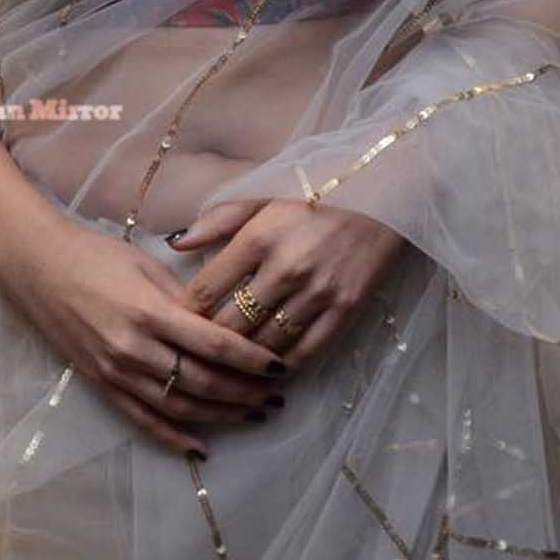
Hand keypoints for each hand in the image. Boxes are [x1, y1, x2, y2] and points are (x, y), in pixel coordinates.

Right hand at [0, 212, 288, 459]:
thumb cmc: (95, 254)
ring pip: (180, 408)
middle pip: (203, 382)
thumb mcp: (146, 264)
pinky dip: (175, 438)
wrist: (38, 266)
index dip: (251, 359)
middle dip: (246, 392)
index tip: (280, 365)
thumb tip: (222, 322)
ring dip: (222, 417)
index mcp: (150, 311)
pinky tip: (203, 446)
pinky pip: (144, 421)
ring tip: (255, 416)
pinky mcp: (101, 386)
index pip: (214, 343)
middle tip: (277, 396)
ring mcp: (116, 372)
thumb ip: (184, 298)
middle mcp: (135, 348)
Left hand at [170, 199, 406, 370]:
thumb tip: (176, 244)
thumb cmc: (315, 190)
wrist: (383, 192)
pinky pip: (306, 351)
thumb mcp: (262, 195)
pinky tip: (270, 369)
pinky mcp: (345, 307)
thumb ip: (218, 220)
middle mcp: (285, 268)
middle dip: (210, 342)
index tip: (178, 322)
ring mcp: (317, 291)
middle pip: (232, 325)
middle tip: (198, 354)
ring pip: (266, 344)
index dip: (187, 312)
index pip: (206, 290)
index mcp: (258, 237)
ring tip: (230, 367)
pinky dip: (284, 365)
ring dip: (245, 359)